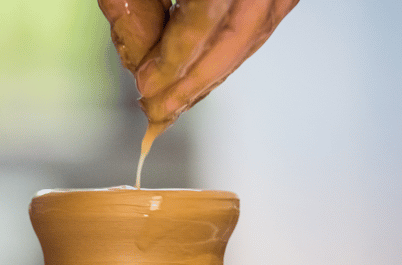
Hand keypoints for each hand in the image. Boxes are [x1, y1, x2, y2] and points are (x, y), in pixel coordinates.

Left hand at [99, 0, 298, 125]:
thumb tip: (135, 54)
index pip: (206, 15)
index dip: (175, 58)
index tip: (146, 85)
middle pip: (242, 32)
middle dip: (199, 80)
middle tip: (162, 111)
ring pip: (259, 29)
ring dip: (218, 70)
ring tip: (181, 100)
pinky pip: (266, 17)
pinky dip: (236, 47)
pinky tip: (209, 69)